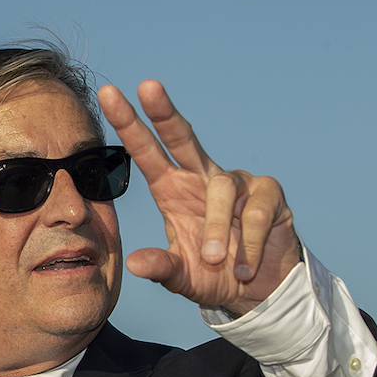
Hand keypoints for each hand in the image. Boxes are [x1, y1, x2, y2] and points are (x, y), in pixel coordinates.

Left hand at [98, 81, 299, 315]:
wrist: (260, 289)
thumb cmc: (213, 275)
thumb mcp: (181, 276)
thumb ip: (161, 268)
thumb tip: (134, 263)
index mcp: (173, 190)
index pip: (147, 152)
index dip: (130, 124)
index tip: (108, 93)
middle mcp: (202, 178)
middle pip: (182, 137)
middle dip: (164, 112)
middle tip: (147, 86)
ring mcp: (238, 182)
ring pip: (220, 191)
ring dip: (217, 230)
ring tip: (217, 261)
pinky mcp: (268, 193)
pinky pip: (253, 213)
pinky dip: (247, 245)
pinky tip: (244, 267)